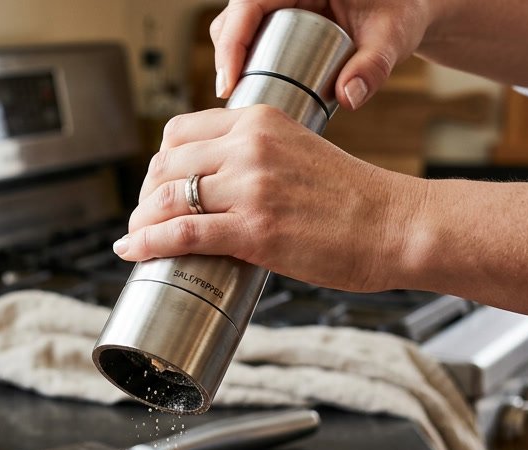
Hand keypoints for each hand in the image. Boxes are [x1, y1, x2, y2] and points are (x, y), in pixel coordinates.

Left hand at [112, 105, 423, 293]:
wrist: (395, 225)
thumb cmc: (353, 200)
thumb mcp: (299, 153)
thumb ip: (258, 159)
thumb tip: (216, 186)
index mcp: (260, 120)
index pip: (180, 131)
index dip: (159, 163)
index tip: (157, 186)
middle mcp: (250, 146)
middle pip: (166, 165)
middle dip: (146, 196)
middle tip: (143, 219)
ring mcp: (251, 188)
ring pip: (167, 199)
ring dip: (140, 222)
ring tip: (135, 240)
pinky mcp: (254, 229)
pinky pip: (181, 233)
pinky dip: (147, 243)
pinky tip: (132, 252)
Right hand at [211, 1, 433, 108]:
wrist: (406, 11)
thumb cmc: (400, 13)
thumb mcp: (392, 36)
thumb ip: (375, 65)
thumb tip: (348, 98)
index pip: (248, 5)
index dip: (231, 44)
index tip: (229, 83)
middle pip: (233, 18)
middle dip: (226, 57)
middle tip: (232, 97)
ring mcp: (278, 3)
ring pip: (235, 27)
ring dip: (231, 61)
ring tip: (240, 96)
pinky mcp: (278, 18)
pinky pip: (248, 35)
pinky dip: (241, 61)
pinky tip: (248, 89)